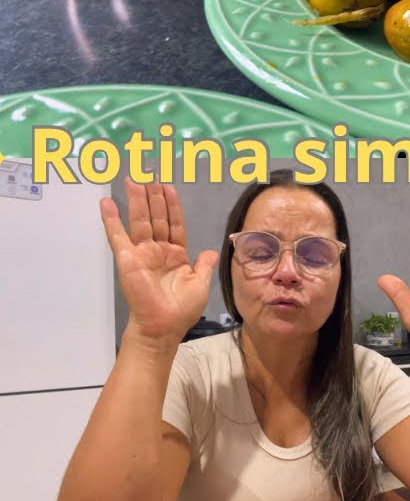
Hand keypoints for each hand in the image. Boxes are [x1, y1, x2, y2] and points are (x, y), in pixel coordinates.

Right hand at [101, 180, 217, 343]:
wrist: (163, 327)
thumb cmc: (181, 309)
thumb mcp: (200, 283)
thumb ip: (204, 264)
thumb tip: (211, 251)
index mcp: (176, 254)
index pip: (174, 223)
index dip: (172, 205)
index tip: (168, 186)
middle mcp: (158, 250)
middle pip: (156, 216)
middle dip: (154, 195)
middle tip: (150, 173)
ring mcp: (142, 253)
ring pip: (140, 220)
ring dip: (137, 199)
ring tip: (134, 178)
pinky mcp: (128, 259)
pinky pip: (118, 236)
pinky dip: (111, 220)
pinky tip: (107, 203)